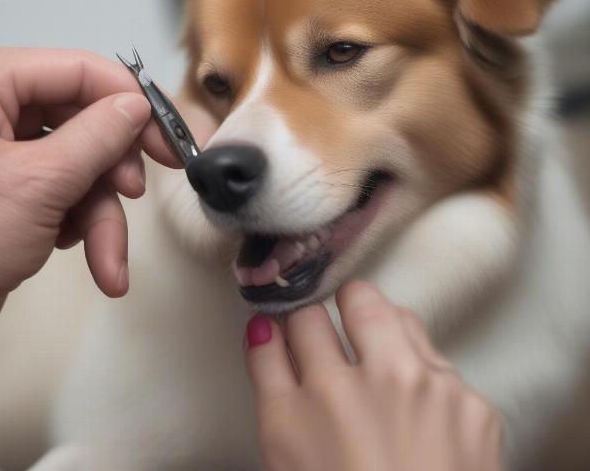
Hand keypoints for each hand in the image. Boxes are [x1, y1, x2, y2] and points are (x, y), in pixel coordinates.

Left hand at [0, 47, 180, 325]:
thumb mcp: (39, 183)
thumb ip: (97, 136)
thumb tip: (138, 105)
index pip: (77, 70)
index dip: (129, 100)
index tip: (165, 137)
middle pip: (85, 122)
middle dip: (113, 171)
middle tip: (136, 193)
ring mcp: (9, 156)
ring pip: (83, 168)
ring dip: (103, 219)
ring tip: (109, 262)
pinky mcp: (17, 193)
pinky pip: (68, 195)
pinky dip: (83, 228)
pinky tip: (87, 259)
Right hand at [245, 281, 502, 470]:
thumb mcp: (283, 445)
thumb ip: (268, 375)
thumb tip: (264, 326)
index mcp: (328, 391)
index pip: (306, 317)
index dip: (301, 324)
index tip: (305, 334)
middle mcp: (386, 379)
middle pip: (362, 298)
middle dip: (347, 304)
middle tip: (344, 327)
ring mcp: (438, 389)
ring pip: (404, 320)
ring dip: (388, 333)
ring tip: (381, 371)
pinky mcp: (477, 408)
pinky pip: (443, 366)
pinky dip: (426, 379)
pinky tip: (419, 415)